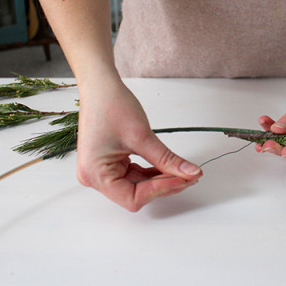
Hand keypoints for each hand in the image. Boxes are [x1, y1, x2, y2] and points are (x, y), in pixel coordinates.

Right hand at [75, 80, 201, 210]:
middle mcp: (94, 177)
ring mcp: (101, 171)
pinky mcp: (109, 163)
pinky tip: (167, 165)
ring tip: (182, 170)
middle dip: (163, 184)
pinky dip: (151, 171)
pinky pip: (134, 174)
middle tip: (189, 175)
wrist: (100, 87)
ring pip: (137, 185)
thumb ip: (167, 159)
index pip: (133, 198)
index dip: (160, 190)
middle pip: (135, 193)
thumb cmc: (111, 106)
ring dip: (160, 178)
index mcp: (95, 175)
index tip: (182, 179)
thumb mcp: (142, 136)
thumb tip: (190, 173)